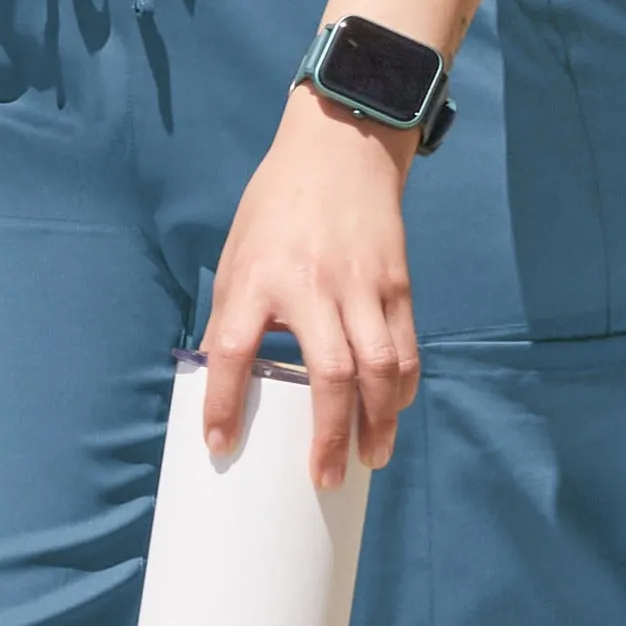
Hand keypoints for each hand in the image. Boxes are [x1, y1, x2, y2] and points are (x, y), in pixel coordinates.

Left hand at [201, 90, 419, 490]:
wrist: (339, 147)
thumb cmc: (277, 207)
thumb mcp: (236, 255)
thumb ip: (231, 316)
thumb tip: (220, 380)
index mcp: (257, 277)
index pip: (234, 350)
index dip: (224, 402)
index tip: (219, 445)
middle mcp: (312, 284)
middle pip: (329, 373)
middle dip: (329, 434)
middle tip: (322, 478)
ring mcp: (362, 284)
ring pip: (381, 367)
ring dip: (378, 422)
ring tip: (370, 459)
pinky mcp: (396, 282)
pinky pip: (406, 347)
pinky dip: (403, 387)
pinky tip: (392, 412)